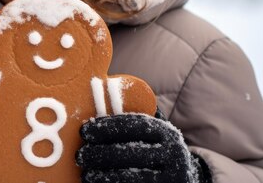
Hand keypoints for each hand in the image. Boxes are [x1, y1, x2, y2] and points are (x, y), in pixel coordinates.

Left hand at [76, 110, 209, 182]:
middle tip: (80, 155)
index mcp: (167, 133)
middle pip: (129, 153)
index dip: (106, 127)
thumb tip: (105, 88)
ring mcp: (172, 177)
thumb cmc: (155, 148)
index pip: (133, 125)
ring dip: (103, 175)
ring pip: (130, 176)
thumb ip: (134, 114)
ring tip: (85, 173)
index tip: (85, 130)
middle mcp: (174, 155)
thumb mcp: (152, 131)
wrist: (182, 178)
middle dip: (99, 154)